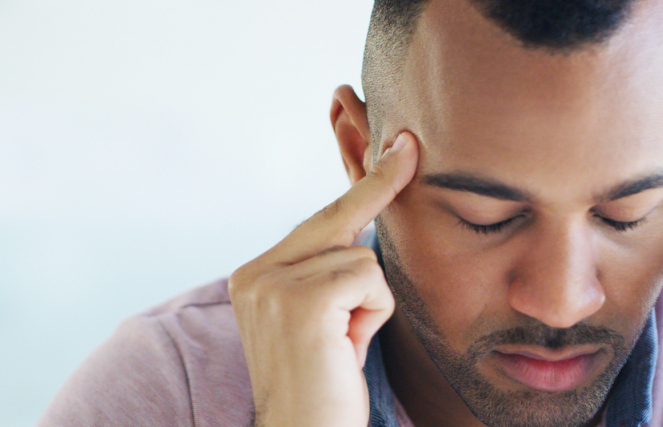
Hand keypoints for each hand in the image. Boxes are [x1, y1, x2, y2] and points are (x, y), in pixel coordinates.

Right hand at [228, 132, 417, 426]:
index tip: (394, 145)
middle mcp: (255, 273)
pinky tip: (346, 348)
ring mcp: (273, 285)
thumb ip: (330, 272)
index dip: (360, 186)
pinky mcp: (301, 301)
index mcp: (255, 275)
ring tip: (344, 346)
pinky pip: (369, 277)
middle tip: (407, 144)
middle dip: (378, 183)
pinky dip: (374, 314)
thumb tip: (368, 222)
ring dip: (371, 305)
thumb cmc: (325, 390)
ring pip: (361, 257)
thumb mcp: (323, 321)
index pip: (316, 220)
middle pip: (335, 217)